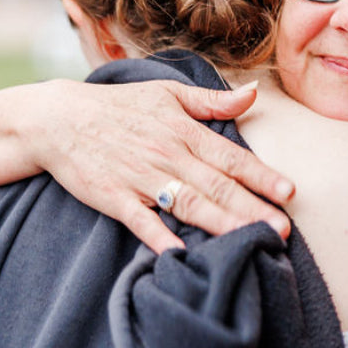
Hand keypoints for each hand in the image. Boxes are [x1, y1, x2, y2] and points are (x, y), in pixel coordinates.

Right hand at [25, 77, 294, 253]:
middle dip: (252, 208)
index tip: (289, 192)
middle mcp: (167, 154)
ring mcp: (141, 178)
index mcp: (183, 131)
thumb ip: (212, 100)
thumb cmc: (118, 106)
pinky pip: (142, 220)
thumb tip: (253, 93)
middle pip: (217, 185)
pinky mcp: (114, 197)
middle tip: (284, 230)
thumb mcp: (167, 94)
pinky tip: (182, 254)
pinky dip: (161, 236)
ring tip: (251, 241)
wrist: (58, 119)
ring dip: (222, 223)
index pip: (230, 156)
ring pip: (188, 203)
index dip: (261, 175)